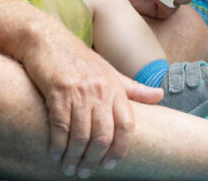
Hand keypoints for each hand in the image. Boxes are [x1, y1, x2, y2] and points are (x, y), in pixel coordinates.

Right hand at [20, 22, 161, 176]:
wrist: (47, 39)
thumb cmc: (78, 58)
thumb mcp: (109, 71)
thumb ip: (133, 88)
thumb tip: (160, 95)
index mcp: (115, 87)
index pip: (126, 125)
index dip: (120, 149)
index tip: (110, 164)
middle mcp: (100, 89)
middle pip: (103, 135)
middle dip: (93, 159)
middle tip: (84, 172)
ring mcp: (79, 90)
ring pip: (81, 134)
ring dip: (73, 156)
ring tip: (68, 167)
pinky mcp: (58, 89)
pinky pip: (60, 125)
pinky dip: (58, 144)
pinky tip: (55, 153)